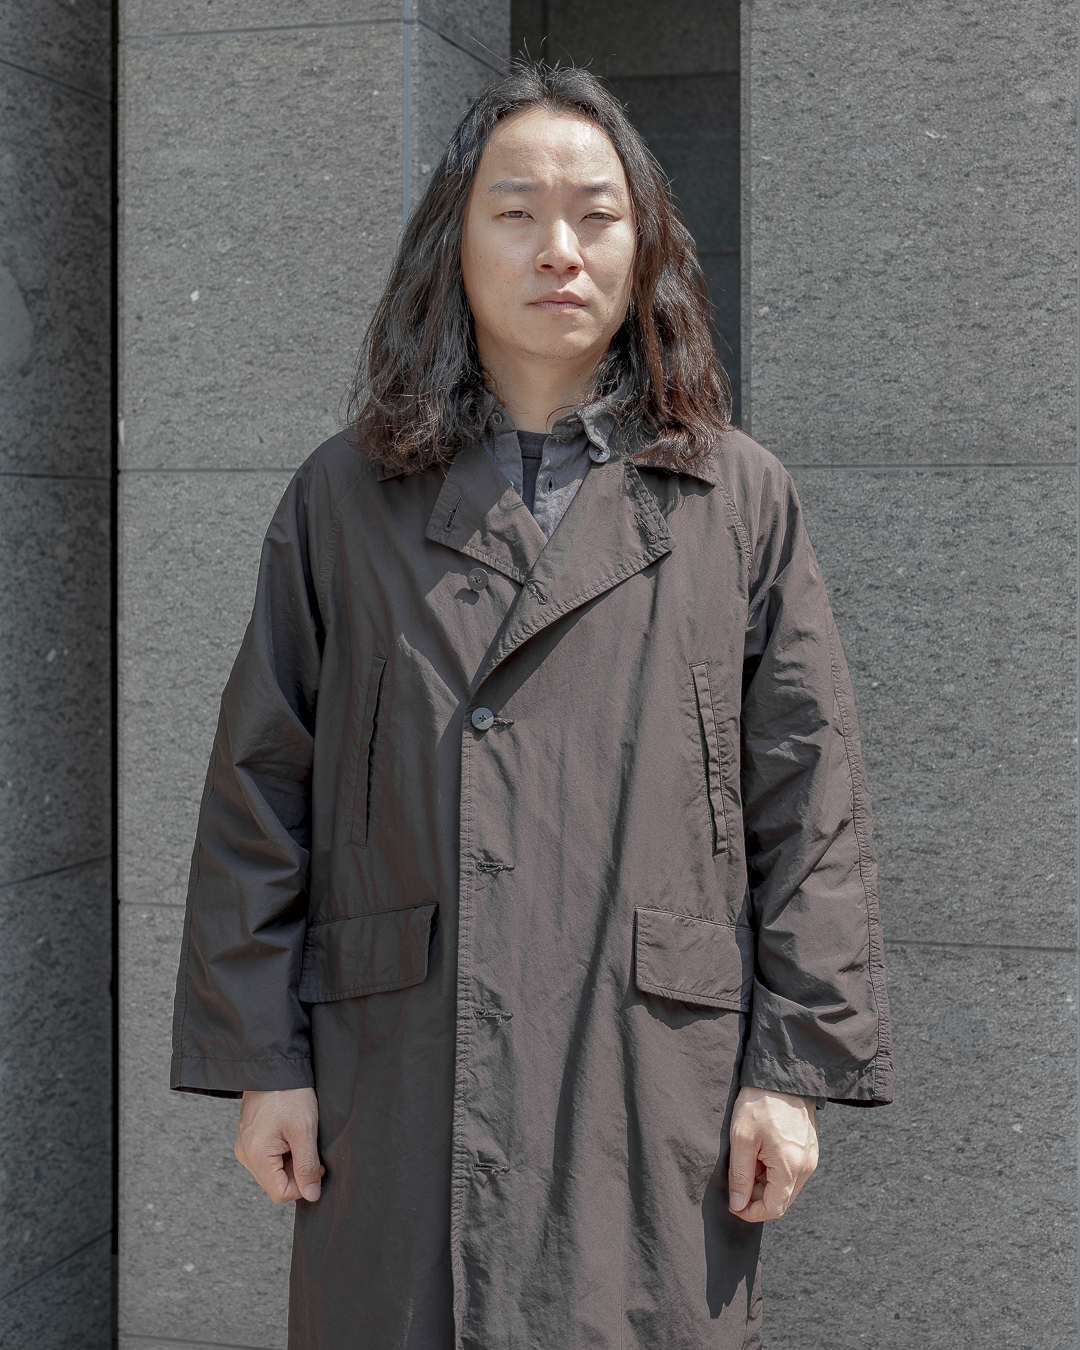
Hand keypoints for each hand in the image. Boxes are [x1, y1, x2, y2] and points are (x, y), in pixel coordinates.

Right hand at [235, 1088, 324, 1203]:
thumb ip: (307, 1166)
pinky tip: (291, 1133)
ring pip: (273, 1171)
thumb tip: (311, 1195)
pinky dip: (284, 1152)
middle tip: (311, 1149)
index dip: (303, 1185)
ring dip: (292, 1161)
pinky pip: (268, 1157)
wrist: (275, 1066)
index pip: (280, 1193)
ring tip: (300, 1137)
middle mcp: (245, 1153)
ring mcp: (245, 1145)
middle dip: (297, 1172)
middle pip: (275, 1183)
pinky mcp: (250, 1137)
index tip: (317, 1165)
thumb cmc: (289, 1093)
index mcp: (255, 1154)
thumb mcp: (305, 1130)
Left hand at [727, 1086, 817, 1221]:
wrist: (783, 1074)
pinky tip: (760, 1152)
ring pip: (786, 1186)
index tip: (733, 1204)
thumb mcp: (741, 1139)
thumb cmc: (760, 1103)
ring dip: (765, 1183)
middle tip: (737, 1180)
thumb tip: (738, 1205)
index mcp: (791, 1167)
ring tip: (748, 1160)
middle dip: (757, 1197)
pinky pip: (792, 1171)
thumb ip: (740, 1176)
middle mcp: (807, 1167)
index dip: (751, 1212)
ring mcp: (811, 1157)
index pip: (774, 1209)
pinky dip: (775, 1170)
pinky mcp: (810, 1148)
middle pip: (781, 1199)